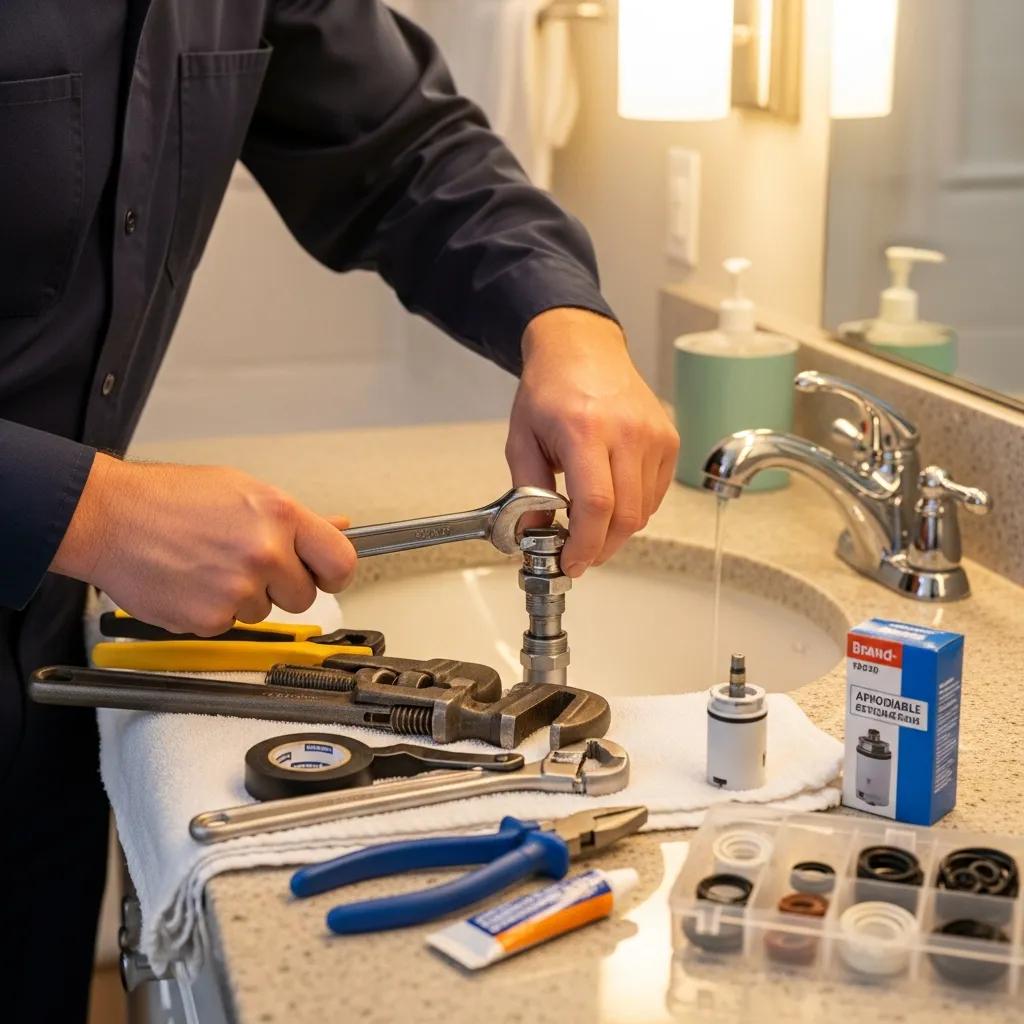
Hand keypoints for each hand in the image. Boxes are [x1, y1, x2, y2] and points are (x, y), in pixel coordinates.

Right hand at [51, 455, 356, 634]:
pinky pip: (231, 625)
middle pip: (304, 595)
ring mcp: (239, 589)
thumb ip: (294, 517)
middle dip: (281, 586)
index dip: (334, 573)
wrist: (109, 517)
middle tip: (247, 563)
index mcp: (280, 515)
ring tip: (209, 564)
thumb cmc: (169, 498)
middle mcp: (264, 552)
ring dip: (244, 597)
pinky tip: (192, 581)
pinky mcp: (211, 619)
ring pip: (265, 612)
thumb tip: (338, 526)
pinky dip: (213, 610)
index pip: (341, 561)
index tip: (325, 576)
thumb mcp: (243, 490)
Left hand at [506, 308, 678, 576]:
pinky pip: (655, 495)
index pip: (596, 505)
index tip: (571, 563)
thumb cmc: (550, 390)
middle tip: (578, 556)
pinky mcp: (669, 440)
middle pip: (626, 516)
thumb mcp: (521, 439)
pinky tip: (611, 501)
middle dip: (601, 548)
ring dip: (617, 531)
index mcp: (585, 430)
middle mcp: (627, 432)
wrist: (584, 349)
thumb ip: (527, 492)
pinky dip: (634, 510)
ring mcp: (654, 436)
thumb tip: (535, 538)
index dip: (584, 545)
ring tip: (590, 525)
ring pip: (643, 511)